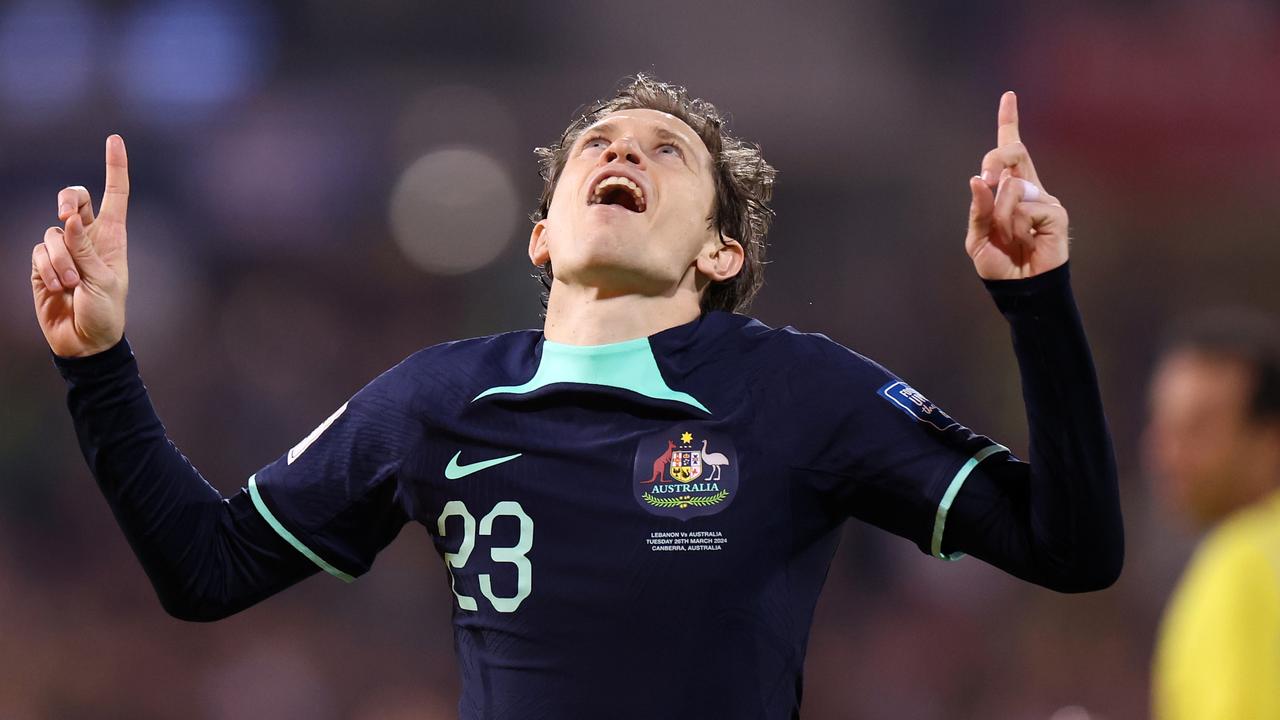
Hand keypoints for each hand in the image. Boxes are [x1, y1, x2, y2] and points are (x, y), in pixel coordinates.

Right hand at [31, 135, 130, 356]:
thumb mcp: (103, 281)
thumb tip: (69, 217)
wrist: (85, 343)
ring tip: (72, 285)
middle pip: (75, 198)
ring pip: (53, 232)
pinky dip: (48, 271)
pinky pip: (39, 253)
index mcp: (113, 238)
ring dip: (61, 260)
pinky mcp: (42, 264)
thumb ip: (85, 249)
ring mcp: (64, 250)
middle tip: (68, 213)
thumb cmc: (106, 313)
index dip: (115, 167)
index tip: (114, 139)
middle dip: (69, 198)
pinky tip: (58, 290)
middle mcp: (88, 238)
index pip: (115, 195)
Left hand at [965, 92, 1068, 280]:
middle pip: (1013, 152)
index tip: (1009, 96)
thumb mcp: (977, 237)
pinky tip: (1026, 239)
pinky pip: (1026, 206)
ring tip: (1010, 238)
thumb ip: (978, 209)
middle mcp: (1029, 189)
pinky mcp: (1056, 213)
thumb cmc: (998, 264)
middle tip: (986, 178)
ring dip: (1001, 215)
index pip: (1010, 152)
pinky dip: (1017, 224)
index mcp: (1009, 190)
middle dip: (996, 158)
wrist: (1019, 289)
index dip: (1009, 122)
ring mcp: (1045, 199)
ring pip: (1012, 187)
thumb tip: (978, 179)